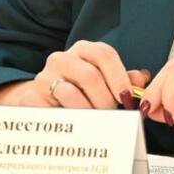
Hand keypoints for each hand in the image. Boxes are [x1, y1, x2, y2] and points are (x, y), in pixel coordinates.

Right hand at [0, 40, 149, 108]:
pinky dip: (69, 119)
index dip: (119, 76)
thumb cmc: (80, 89)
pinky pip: (54, 110)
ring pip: (72, 94)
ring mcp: (44, 77)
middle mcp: (62, 58)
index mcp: (83, 49)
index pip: (104, 54)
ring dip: (88, 111)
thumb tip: (140, 79)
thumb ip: (124, 79)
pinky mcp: (32, 97)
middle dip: (105, 99)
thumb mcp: (103, 80)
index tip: (126, 96)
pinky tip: (76, 123)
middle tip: (110, 112)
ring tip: (95, 120)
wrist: (41, 99)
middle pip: (90, 76)